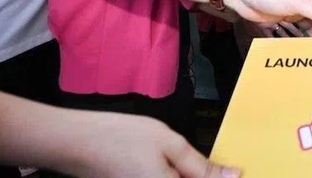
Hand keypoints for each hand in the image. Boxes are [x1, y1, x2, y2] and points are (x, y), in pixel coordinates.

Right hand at [63, 111, 240, 177]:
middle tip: (218, 166)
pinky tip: (175, 168)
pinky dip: (173, 175)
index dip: (221, 177)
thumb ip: (202, 166)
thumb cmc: (121, 138)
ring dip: (190, 174)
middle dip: (202, 175)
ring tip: (190, 164)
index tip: (236, 170)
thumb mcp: (169, 144)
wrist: (75, 144)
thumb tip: (234, 177)